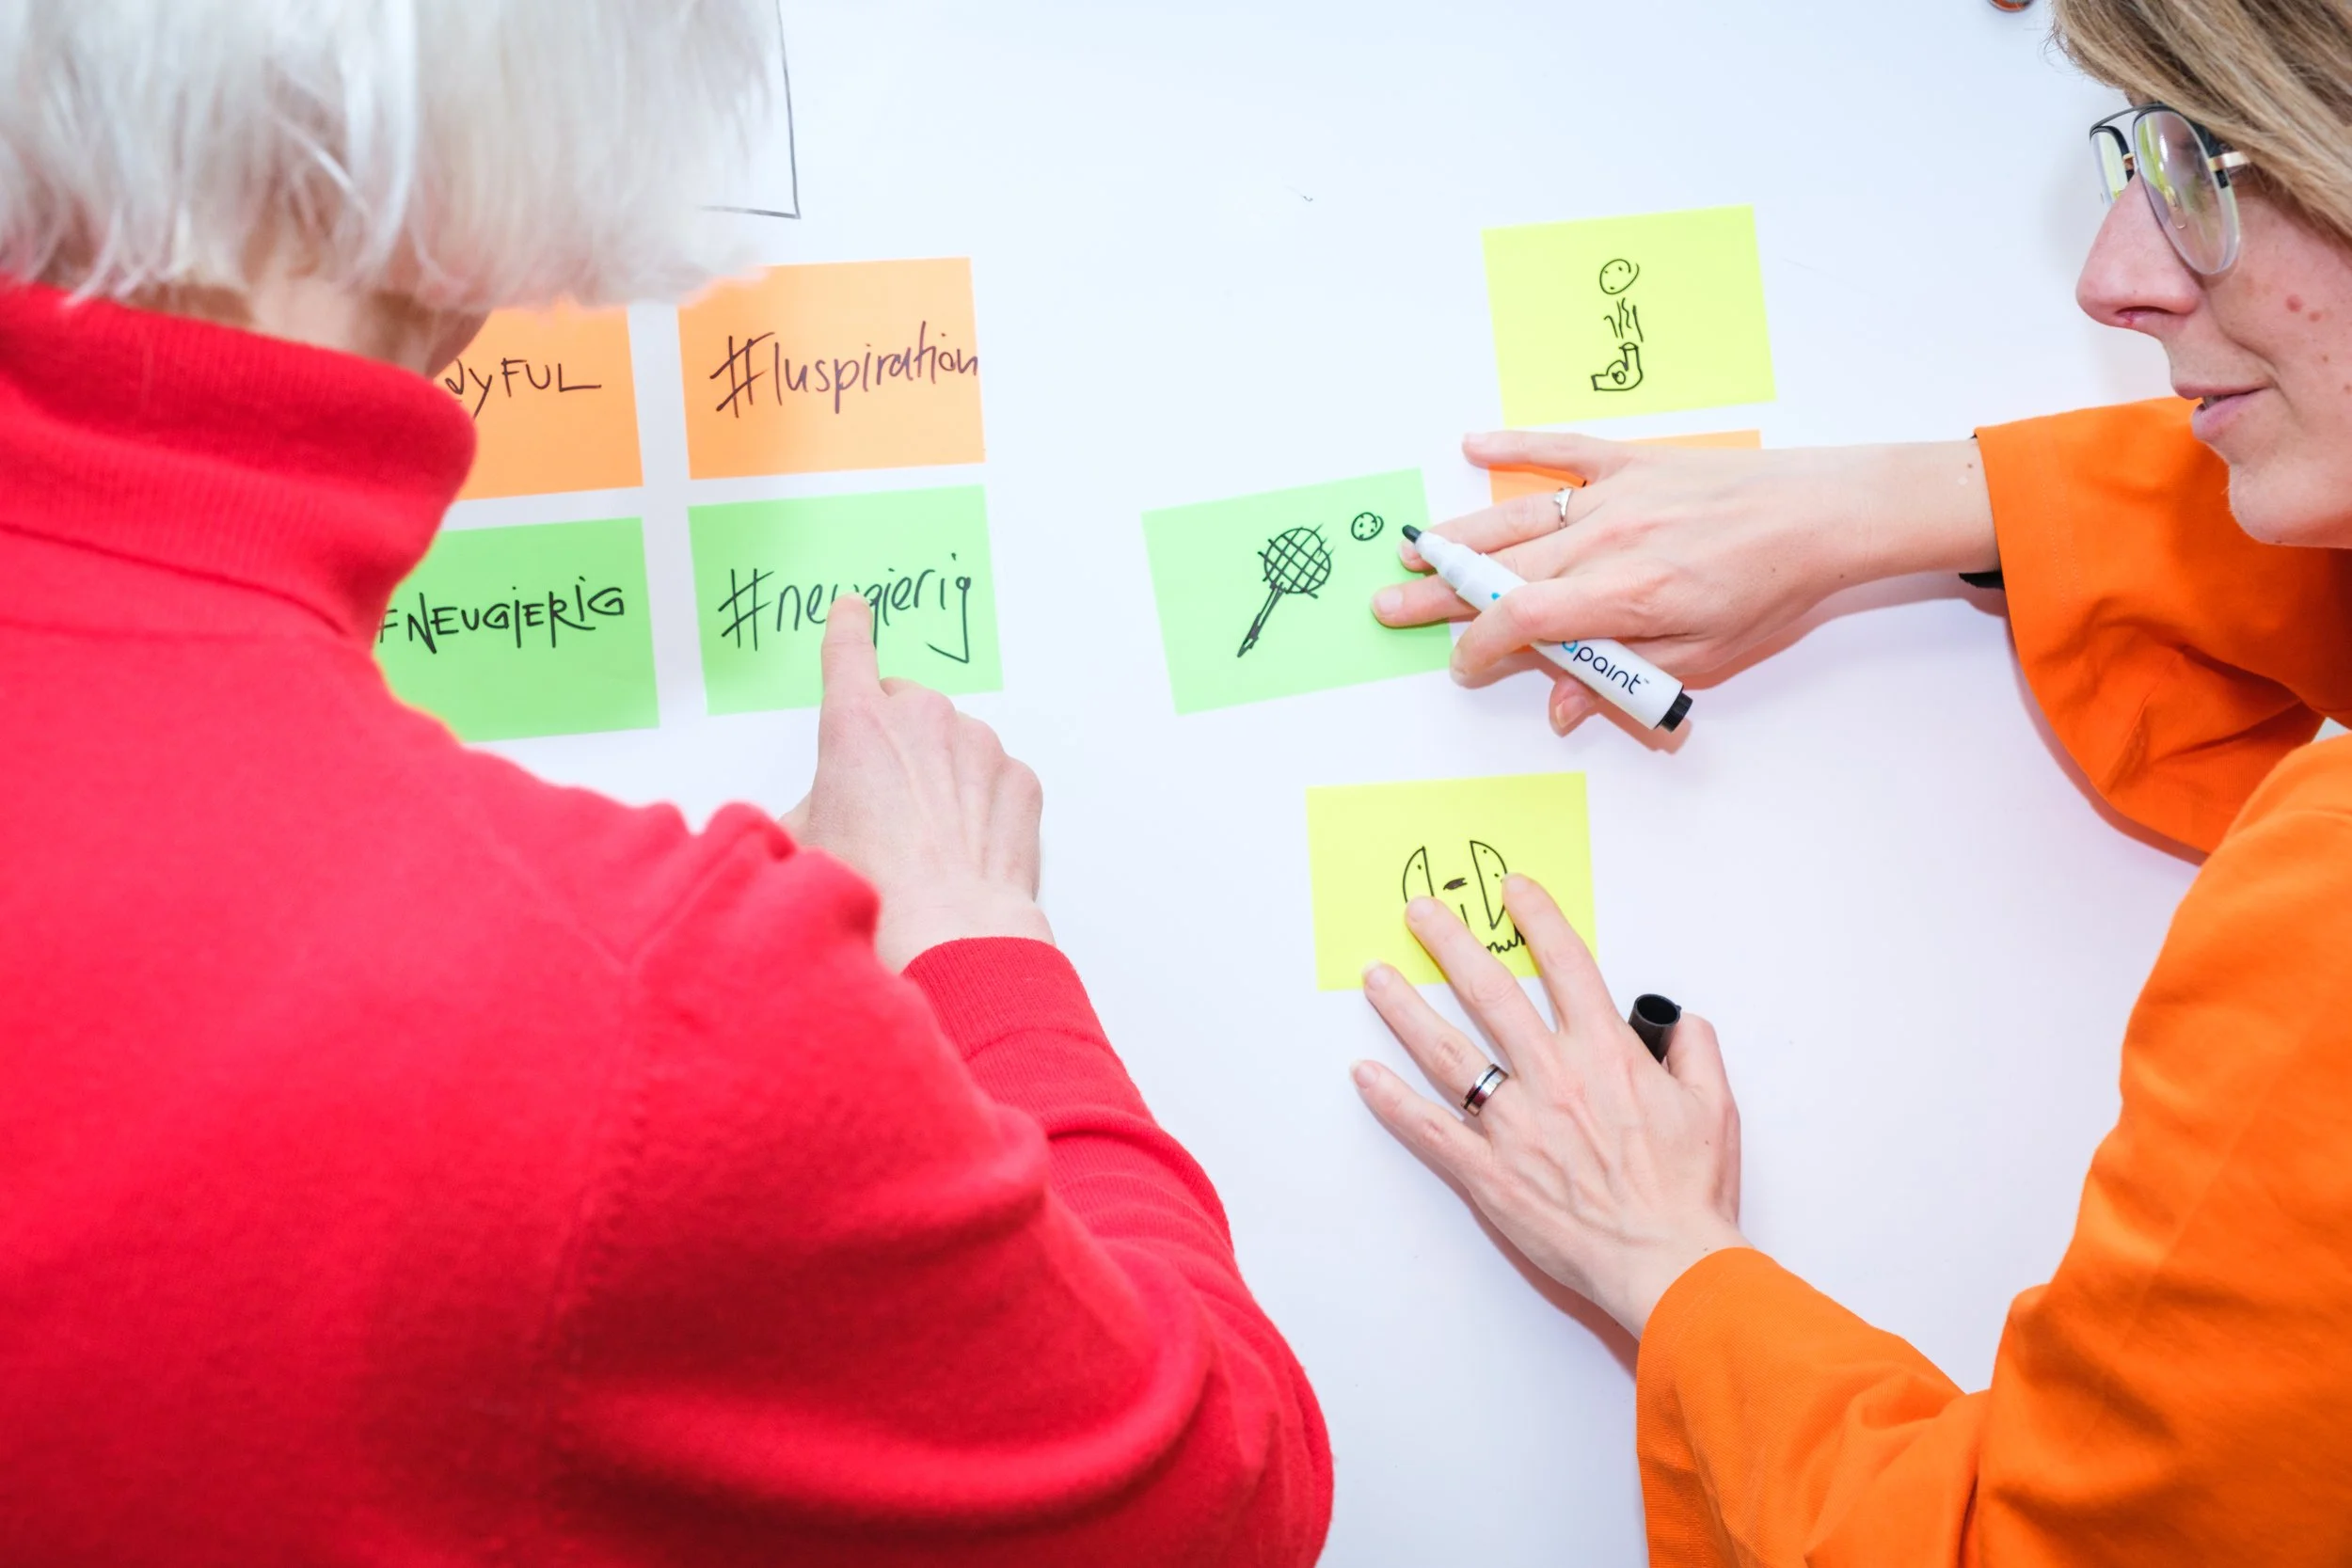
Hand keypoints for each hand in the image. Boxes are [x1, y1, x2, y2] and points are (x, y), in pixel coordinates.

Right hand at [788, 595, 1052, 970]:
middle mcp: (923, 719)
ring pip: (954, 744)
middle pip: (905, 707)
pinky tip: (963, 849)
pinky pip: (997, 779)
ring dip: (942, 775)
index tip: (853, 610)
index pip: (849, 653)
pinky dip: (984, 804)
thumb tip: (813, 813)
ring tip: (924, 842)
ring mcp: (980, 746)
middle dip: (894, 743)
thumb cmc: (869, 892)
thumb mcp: (800, 844)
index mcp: (858, 724)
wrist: (944, 936)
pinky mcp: (1021, 781)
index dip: (848, 629)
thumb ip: (805, 805)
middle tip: (881, 810)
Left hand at [1351, 874, 1744, 1335]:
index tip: (1514, 890)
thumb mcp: (1714, 1106)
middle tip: (1420, 912)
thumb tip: (1681, 1023)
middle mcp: (1553, 1076)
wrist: (1666, 1261)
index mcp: (1605, 1054)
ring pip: (1447, 1051)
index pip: (1565, 965)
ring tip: (1376, 976)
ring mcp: (1515, 1124)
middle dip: (1450, 942)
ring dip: (1405, 1009)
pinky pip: (1429, 1129)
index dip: (1537, 919)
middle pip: (1490, 993)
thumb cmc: (1689, 1192)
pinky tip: (1364, 1076)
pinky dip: (1392, 1102)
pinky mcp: (1490, 1173)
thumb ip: (1695, 1051)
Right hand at [1372, 432, 1997, 732]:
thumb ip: (1623, 681)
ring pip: (1515, 520)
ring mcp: (1613, 497)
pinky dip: (1514, 444)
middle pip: (1501, 573)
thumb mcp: (1703, 659)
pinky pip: (1560, 450)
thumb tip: (1563, 709)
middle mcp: (1605, 544)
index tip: (1460, 665)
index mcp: (1623, 598)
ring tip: (1412, 547)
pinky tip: (1473, 445)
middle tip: (1388, 604)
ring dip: (1457, 536)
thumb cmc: (1772, 589)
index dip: (1478, 647)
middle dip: (1439, 595)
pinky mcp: (1631, 462)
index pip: (1521, 623)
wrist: (1825, 515)